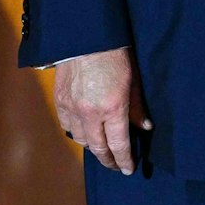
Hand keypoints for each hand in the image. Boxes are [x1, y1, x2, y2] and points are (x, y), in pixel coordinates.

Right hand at [54, 46, 149, 173]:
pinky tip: (84, 132)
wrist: (85, 35)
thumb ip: (137, 107)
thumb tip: (144, 127)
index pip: (119, 145)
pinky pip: (68, 126)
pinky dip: (77, 133)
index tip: (128, 169)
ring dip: (93, 147)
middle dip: (108, 159)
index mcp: (112, 108)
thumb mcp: (133, 80)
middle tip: (115, 165)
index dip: (124, 160)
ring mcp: (72, 108)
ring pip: (81, 140)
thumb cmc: (114, 54)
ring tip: (102, 148)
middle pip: (98, 147)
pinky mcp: (60, 101)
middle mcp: (90, 113)